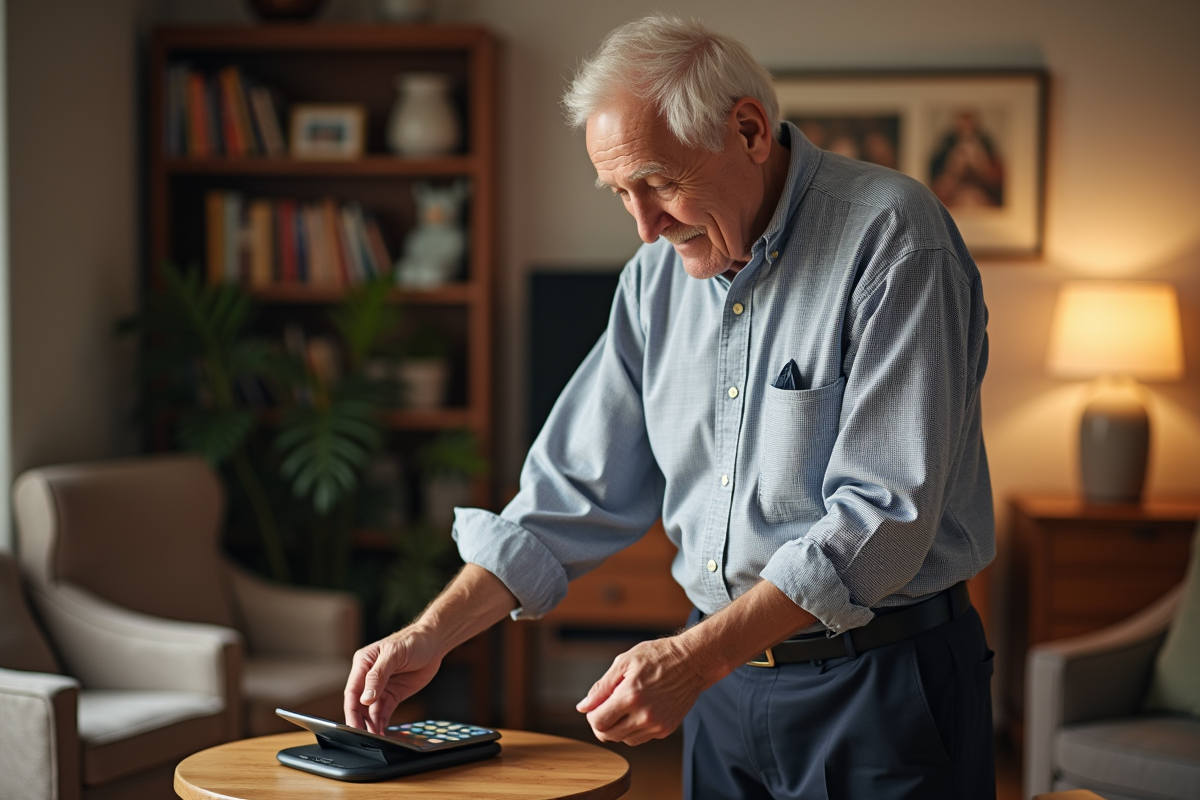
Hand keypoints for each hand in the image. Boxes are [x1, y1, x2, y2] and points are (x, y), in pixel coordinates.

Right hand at [344, 626, 442, 733]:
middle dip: (359, 722)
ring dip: (371, 725)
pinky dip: (382, 723)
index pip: (352, 691)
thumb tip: (365, 699)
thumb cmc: (413, 640)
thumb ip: (378, 676)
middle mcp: (369, 677)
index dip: (351, 710)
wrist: (434, 642)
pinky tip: (382, 733)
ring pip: (371, 711)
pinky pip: (384, 712)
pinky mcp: (393, 694)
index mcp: (363, 663)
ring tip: (375, 739)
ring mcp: (381, 687)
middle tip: (362, 738)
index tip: (352, 725)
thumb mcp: (394, 655)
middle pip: (359, 704)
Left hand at [575, 636, 708, 745]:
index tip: (595, 706)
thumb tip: (582, 707)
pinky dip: (633, 729)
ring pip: (623, 739)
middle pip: (608, 735)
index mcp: (630, 696)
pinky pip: (640, 738)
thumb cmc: (658, 656)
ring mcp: (656, 725)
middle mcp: (644, 715)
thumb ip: (601, 687)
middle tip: (607, 707)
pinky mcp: (666, 729)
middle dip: (601, 723)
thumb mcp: (624, 662)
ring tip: (624, 706)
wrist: (692, 661)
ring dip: (617, 727)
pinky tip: (638, 711)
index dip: (591, 715)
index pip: (598, 722)